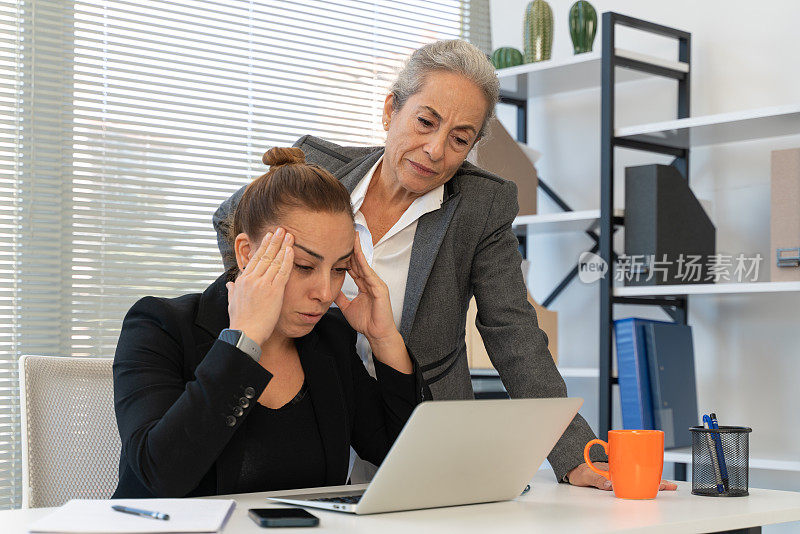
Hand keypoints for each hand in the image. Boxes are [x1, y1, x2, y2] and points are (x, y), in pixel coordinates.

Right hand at [226, 228, 293, 345]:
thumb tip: (229, 284)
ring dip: (283, 246)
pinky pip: (283, 271)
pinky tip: (291, 250)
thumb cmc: (240, 321)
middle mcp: (252, 279)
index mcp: (243, 280)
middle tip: (281, 229)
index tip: (269, 237)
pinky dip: (288, 259)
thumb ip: (232, 291)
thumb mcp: (232, 302)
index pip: (255, 258)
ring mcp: (263, 284)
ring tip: (289, 235)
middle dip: (274, 241)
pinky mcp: (274, 291)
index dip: (263, 246)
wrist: (245, 334)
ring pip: (275, 260)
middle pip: (265, 255)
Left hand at [334, 236, 396, 343]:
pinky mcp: (380, 289)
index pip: (354, 267)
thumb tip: (330, 290)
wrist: (377, 334)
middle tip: (346, 233)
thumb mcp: (347, 307)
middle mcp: (371, 282)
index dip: (347, 256)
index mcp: (365, 285)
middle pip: (359, 262)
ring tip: (352, 238)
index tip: (339, 244)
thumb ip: (341, 298)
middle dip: (353, 248)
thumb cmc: (366, 322)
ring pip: (365, 265)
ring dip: (358, 251)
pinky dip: (364, 264)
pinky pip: (370, 274)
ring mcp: (377, 284)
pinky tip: (358, 255)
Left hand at [566, 462, 677, 491]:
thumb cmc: (579, 469)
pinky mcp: (615, 479)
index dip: (650, 474)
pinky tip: (650, 487)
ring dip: (652, 481)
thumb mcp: (586, 474)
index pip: (636, 469)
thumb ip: (596, 479)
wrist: (572, 467)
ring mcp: (619, 473)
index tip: (662, 482)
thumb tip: (610, 485)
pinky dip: (642, 484)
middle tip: (670, 485)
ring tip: (666, 486)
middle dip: (656, 479)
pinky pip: (631, 481)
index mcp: (615, 466)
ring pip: (639, 476)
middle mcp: (619, 469)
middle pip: (642, 473)